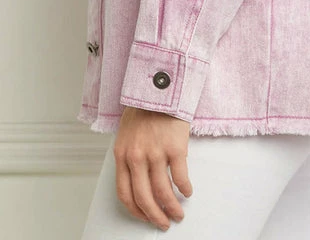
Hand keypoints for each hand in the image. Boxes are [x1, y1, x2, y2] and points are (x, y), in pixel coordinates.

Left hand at [113, 105, 192, 229]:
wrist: (160, 87)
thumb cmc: (144, 109)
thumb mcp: (127, 134)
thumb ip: (129, 156)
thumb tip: (138, 182)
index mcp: (122, 154)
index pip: (125, 193)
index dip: (136, 210)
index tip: (144, 217)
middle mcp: (136, 157)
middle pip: (144, 198)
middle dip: (155, 216)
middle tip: (163, 223)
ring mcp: (156, 153)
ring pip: (163, 192)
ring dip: (172, 208)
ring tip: (178, 213)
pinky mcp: (175, 147)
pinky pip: (181, 178)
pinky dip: (185, 189)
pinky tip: (187, 191)